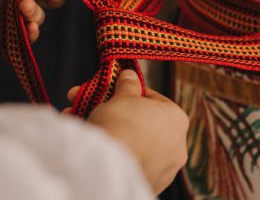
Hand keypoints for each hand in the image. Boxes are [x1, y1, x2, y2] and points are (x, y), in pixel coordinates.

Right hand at [65, 70, 188, 194]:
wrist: (109, 165)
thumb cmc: (122, 123)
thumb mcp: (123, 96)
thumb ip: (128, 85)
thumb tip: (130, 75)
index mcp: (177, 119)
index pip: (153, 99)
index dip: (131, 93)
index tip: (114, 91)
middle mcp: (177, 145)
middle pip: (142, 122)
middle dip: (117, 113)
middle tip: (94, 104)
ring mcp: (165, 168)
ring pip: (135, 143)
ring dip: (112, 131)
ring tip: (82, 119)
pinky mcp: (149, 184)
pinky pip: (130, 162)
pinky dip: (114, 153)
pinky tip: (92, 143)